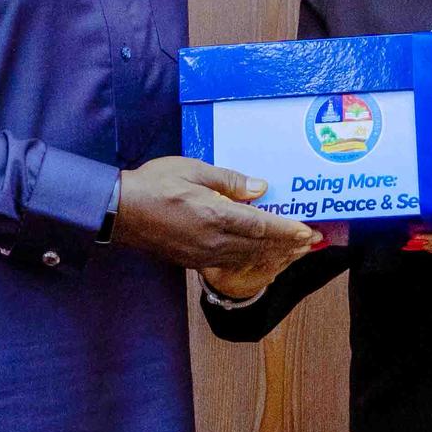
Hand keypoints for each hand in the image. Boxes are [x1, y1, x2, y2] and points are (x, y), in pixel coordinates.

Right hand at [113, 156, 319, 269]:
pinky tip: (259, 256)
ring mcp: (203, 254)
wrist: (120, 211)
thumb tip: (259, 189)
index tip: (307, 231)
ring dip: (273, 255)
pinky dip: (251, 260)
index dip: (287, 230)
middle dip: (288, 246)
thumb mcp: (193, 169)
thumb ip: (229, 181)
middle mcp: (213, 240)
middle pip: (259, 246)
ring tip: (293, 252)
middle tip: (311, 243)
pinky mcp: (193, 261)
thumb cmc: (154, 184)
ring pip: (247, 257)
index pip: (261, 225)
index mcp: (215, 215)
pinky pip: (231, 262)